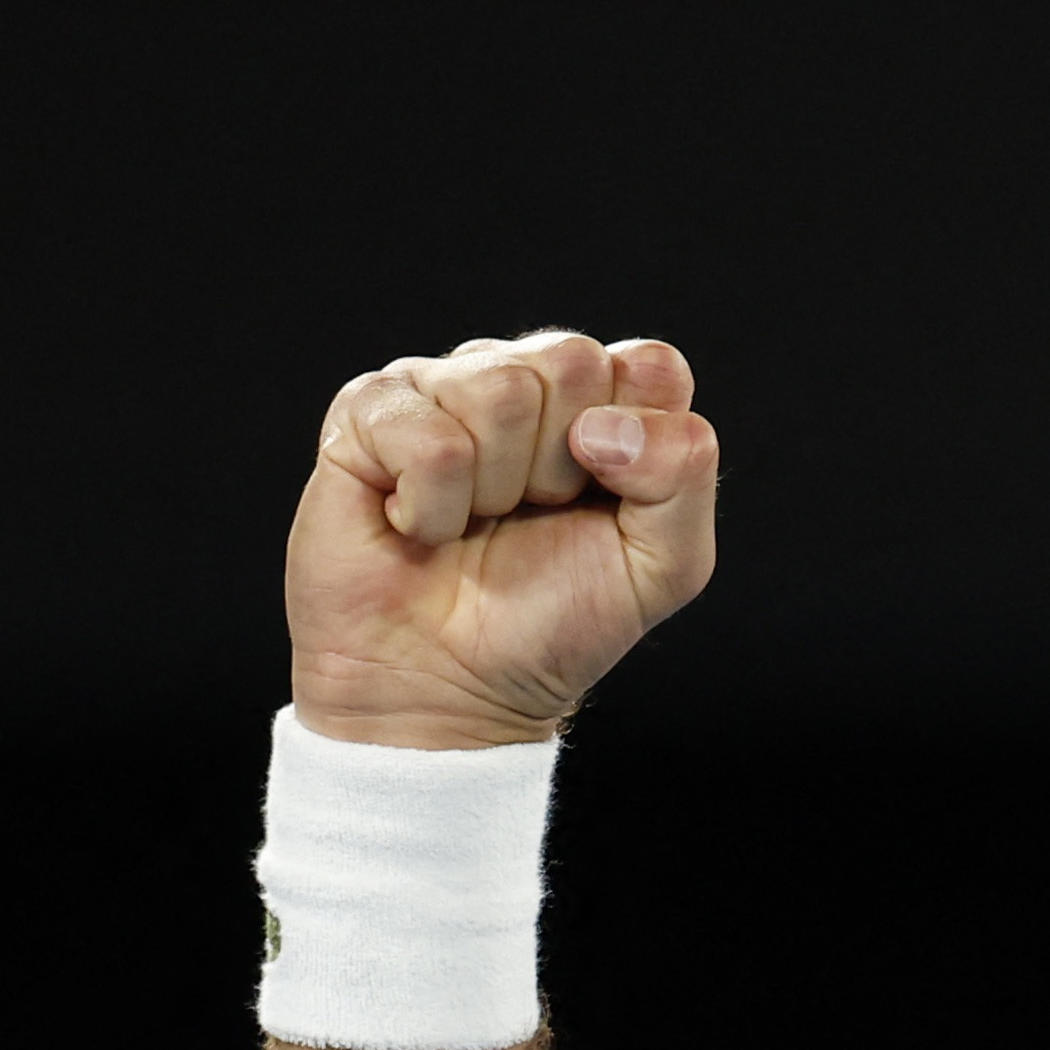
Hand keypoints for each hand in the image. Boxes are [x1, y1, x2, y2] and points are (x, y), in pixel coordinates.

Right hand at [286, 331, 718, 749]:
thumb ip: (683, 477)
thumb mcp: (663, 567)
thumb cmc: (554, 624)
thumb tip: (603, 423)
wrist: (451, 689)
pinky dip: (433, 509)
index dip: (639, 440)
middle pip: (571, 360)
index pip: (650, 365)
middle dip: (564, 465)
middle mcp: (521, 378)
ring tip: (476, 524)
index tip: (607, 499)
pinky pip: (429, 439)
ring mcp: (441, 387)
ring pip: (500, 391)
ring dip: (497, 489)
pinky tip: (419, 527)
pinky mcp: (367, 412)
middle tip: (533, 516)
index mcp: (601, 404)